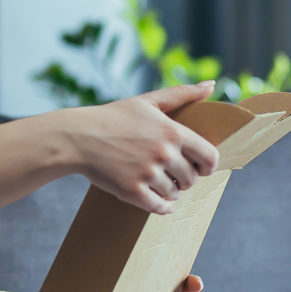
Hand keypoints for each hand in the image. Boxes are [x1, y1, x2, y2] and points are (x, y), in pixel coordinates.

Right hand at [69, 82, 220, 213]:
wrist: (79, 137)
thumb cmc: (114, 117)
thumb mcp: (148, 100)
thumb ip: (182, 93)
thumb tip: (212, 84)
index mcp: (173, 132)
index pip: (209, 157)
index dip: (208, 165)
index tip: (201, 167)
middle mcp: (164, 154)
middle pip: (192, 178)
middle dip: (186, 178)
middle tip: (175, 175)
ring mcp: (147, 174)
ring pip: (174, 193)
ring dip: (171, 192)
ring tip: (161, 183)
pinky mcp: (132, 191)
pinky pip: (159, 207)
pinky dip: (162, 207)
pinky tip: (159, 201)